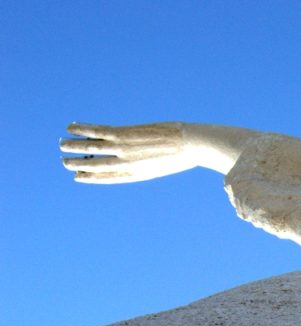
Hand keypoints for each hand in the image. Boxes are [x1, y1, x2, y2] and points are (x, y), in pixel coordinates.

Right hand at [61, 122, 196, 183]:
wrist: (194, 145)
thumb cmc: (182, 154)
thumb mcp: (163, 163)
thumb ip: (147, 162)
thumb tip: (140, 157)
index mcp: (137, 174)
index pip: (109, 177)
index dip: (92, 178)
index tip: (78, 177)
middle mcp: (128, 164)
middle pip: (96, 165)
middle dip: (78, 164)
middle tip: (64, 162)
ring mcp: (126, 149)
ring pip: (92, 148)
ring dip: (74, 146)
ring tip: (61, 144)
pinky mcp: (126, 134)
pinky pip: (98, 131)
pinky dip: (83, 129)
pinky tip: (72, 126)